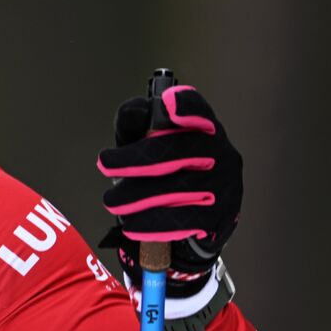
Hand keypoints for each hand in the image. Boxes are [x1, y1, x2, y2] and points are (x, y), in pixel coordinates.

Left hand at [97, 85, 241, 295]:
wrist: (187, 224)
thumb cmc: (162, 175)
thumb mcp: (142, 146)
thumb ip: (134, 126)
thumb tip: (134, 111)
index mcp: (203, 128)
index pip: (198, 110)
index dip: (186, 106)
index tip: (168, 105)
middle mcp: (221, 152)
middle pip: (178, 150)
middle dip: (136, 158)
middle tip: (105, 164)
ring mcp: (224, 185)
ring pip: (178, 188)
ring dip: (137, 195)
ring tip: (112, 200)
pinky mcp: (220, 216)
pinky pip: (184, 219)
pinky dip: (152, 222)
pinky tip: (132, 225)